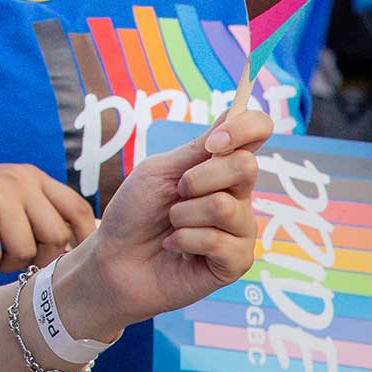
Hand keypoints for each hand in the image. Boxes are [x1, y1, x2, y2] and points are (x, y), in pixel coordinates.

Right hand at [0, 161, 96, 275]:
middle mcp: (18, 179)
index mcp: (32, 176)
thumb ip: (39, 217)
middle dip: (40, 261)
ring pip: (25, 249)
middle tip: (16, 264)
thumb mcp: (7, 203)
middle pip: (56, 236)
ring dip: (8, 267)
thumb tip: (82, 251)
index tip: (67, 263)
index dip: (81, 241)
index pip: (77, 209)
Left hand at [58, 112, 274, 339]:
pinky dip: (185, 240)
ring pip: (225, 206)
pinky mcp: (236, 263)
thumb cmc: (135, 211)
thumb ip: (200, 148)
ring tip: (171, 225)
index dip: (243, 128)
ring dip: (183, 214)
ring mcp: (241, 230)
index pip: (257, 130)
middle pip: (246, 166)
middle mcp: (239, 195)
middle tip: (176, 194)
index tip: (213, 143)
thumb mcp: (161, 171)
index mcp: (221, 167)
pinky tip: (174, 247)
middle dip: (196, 178)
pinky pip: (219, 241)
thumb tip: (237, 109)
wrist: (114, 258)